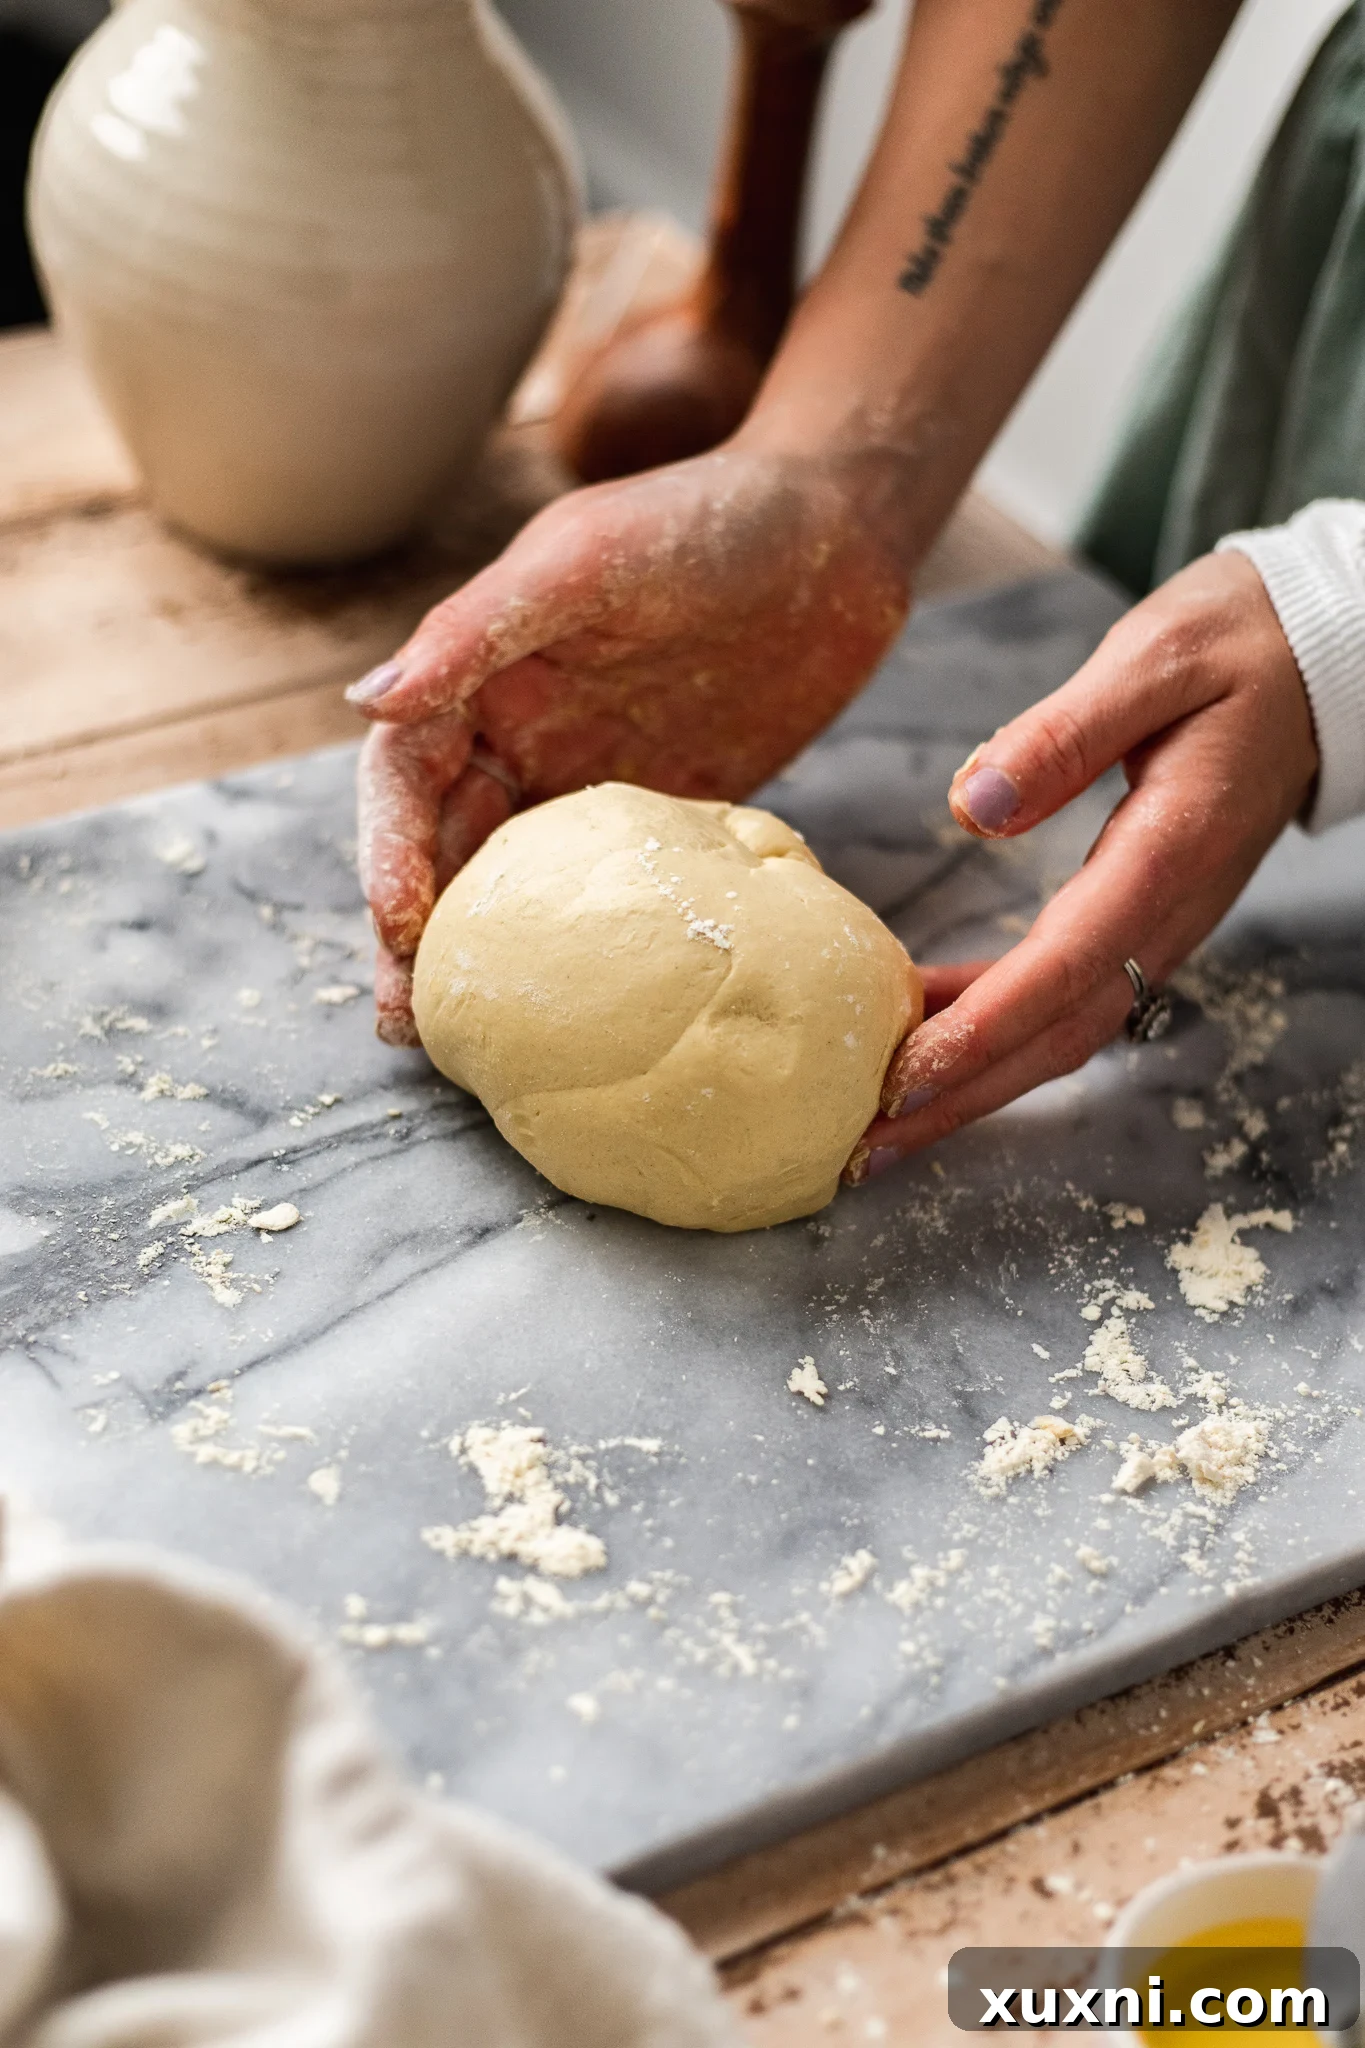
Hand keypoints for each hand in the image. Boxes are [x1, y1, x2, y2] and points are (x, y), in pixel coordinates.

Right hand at [352, 446, 907, 1041]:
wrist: (840, 534)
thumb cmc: (706, 518)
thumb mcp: (585, 562)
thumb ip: (477, 632)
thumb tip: (367, 704)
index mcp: (479, 673)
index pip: (403, 778)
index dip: (389, 853)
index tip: (402, 924)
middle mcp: (518, 734)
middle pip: (442, 851)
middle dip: (416, 939)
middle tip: (409, 1025)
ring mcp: (588, 782)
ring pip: (513, 888)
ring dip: (485, 962)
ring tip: (468, 1042)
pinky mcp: (663, 817)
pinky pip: (606, 897)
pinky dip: (581, 954)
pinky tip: (581, 1014)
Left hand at [845, 548, 1318, 1180]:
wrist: (1320, 662)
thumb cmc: (1236, 648)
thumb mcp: (1152, 660)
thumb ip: (1065, 733)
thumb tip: (975, 805)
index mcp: (1170, 850)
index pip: (1066, 966)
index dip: (985, 1029)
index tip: (909, 1075)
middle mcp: (1170, 910)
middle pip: (1061, 1033)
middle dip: (964, 1095)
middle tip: (870, 1146)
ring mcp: (1162, 925)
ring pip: (1065, 1030)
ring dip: (976, 1082)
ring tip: (885, 1122)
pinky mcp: (1144, 919)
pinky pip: (1068, 996)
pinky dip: (998, 1030)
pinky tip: (929, 1033)